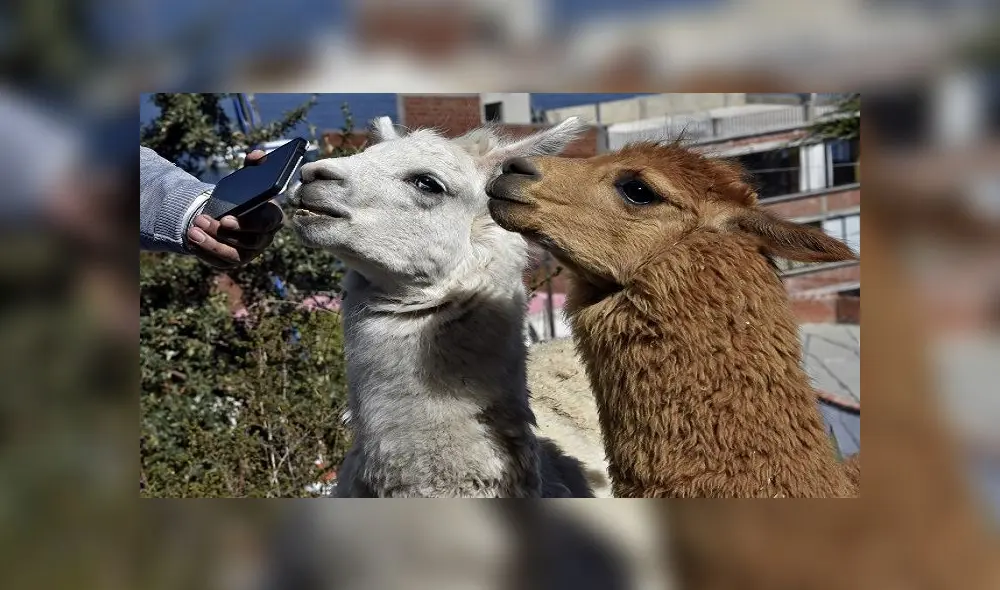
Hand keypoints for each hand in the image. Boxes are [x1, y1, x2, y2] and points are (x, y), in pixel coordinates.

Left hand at [186, 150, 284, 268]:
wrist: (227, 215)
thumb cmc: (240, 198)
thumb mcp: (246, 180)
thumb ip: (254, 166)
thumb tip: (257, 155)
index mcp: (273, 218)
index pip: (267, 224)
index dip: (248, 224)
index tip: (225, 219)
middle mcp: (265, 239)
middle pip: (249, 242)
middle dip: (222, 233)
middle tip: (200, 220)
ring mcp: (251, 253)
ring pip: (233, 254)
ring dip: (211, 243)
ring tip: (192, 231)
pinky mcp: (234, 261)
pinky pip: (221, 262)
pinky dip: (205, 252)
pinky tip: (192, 242)